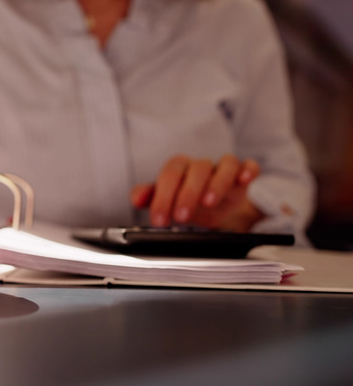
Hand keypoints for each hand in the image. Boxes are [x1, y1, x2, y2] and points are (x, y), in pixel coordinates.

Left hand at [130, 154, 263, 231]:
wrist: (212, 208)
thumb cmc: (185, 201)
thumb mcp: (166, 201)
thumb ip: (149, 197)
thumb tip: (136, 197)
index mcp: (179, 167)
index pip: (169, 176)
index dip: (163, 198)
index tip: (159, 220)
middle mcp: (200, 165)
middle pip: (196, 170)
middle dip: (188, 194)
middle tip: (181, 217)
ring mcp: (223, 168)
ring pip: (224, 166)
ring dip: (217, 183)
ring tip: (209, 202)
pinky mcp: (242, 174)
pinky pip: (248, 166)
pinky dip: (248, 170)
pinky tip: (244, 179)